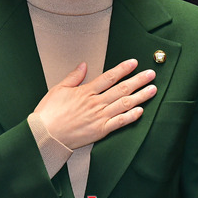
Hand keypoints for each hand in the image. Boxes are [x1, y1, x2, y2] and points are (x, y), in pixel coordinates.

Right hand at [34, 59, 156, 149]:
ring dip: (140, 96)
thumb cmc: (49, 112)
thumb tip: (84, 64)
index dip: (123, 69)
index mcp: (86, 91)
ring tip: (152, 89)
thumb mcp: (58, 88)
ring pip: (124, 104)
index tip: (134, 62)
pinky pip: (119, 123)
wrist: (45, 135)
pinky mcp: (100, 131)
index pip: (109, 77)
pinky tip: (140, 111)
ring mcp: (99, 117)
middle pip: (121, 89)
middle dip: (138, 80)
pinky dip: (130, 117)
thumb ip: (74, 76)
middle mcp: (95, 103)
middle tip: (151, 74)